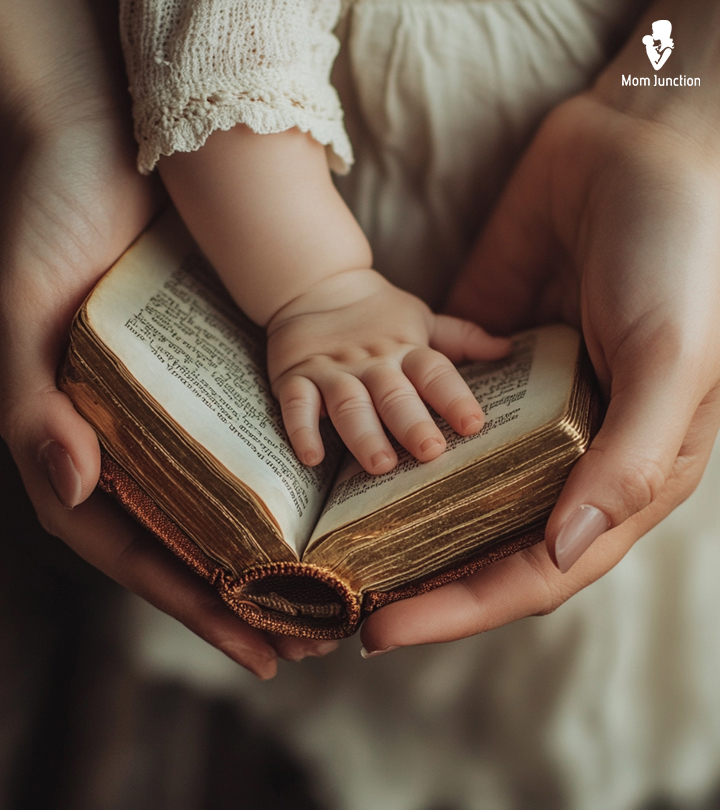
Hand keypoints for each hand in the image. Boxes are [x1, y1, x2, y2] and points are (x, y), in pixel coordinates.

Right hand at [0, 0, 335, 675]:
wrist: (100, 140)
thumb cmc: (45, 224)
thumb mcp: (24, 314)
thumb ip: (35, 407)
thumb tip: (76, 491)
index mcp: (86, 445)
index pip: (143, 551)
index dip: (199, 607)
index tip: (264, 651)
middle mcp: (143, 437)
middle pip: (203, 537)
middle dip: (258, 595)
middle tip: (324, 634)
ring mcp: (188, 404)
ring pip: (243, 493)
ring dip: (294, 545)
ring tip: (350, 581)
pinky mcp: (226, 365)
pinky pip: (271, 427)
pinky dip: (308, 464)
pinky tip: (350, 489)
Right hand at [267, 268, 509, 473]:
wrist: (314, 284)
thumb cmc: (375, 313)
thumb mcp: (421, 319)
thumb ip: (461, 337)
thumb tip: (508, 348)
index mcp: (406, 349)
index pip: (435, 373)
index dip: (454, 397)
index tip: (473, 424)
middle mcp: (372, 362)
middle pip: (394, 394)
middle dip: (412, 423)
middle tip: (430, 452)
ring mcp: (331, 371)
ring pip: (348, 405)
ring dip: (364, 434)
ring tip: (380, 464)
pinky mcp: (295, 377)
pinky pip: (297, 404)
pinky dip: (302, 429)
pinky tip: (312, 456)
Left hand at [361, 1, 719, 650]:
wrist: (641, 144)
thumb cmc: (683, 254)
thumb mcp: (672, 360)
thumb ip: (626, 460)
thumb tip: (564, 551)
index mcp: (625, 471)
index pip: (537, 569)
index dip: (461, 607)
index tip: (380, 632)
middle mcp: (569, 450)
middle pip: (485, 539)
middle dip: (418, 578)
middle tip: (341, 602)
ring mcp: (521, 405)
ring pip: (452, 485)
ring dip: (398, 519)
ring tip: (329, 546)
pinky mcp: (482, 357)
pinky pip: (431, 411)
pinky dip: (394, 439)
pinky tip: (343, 459)